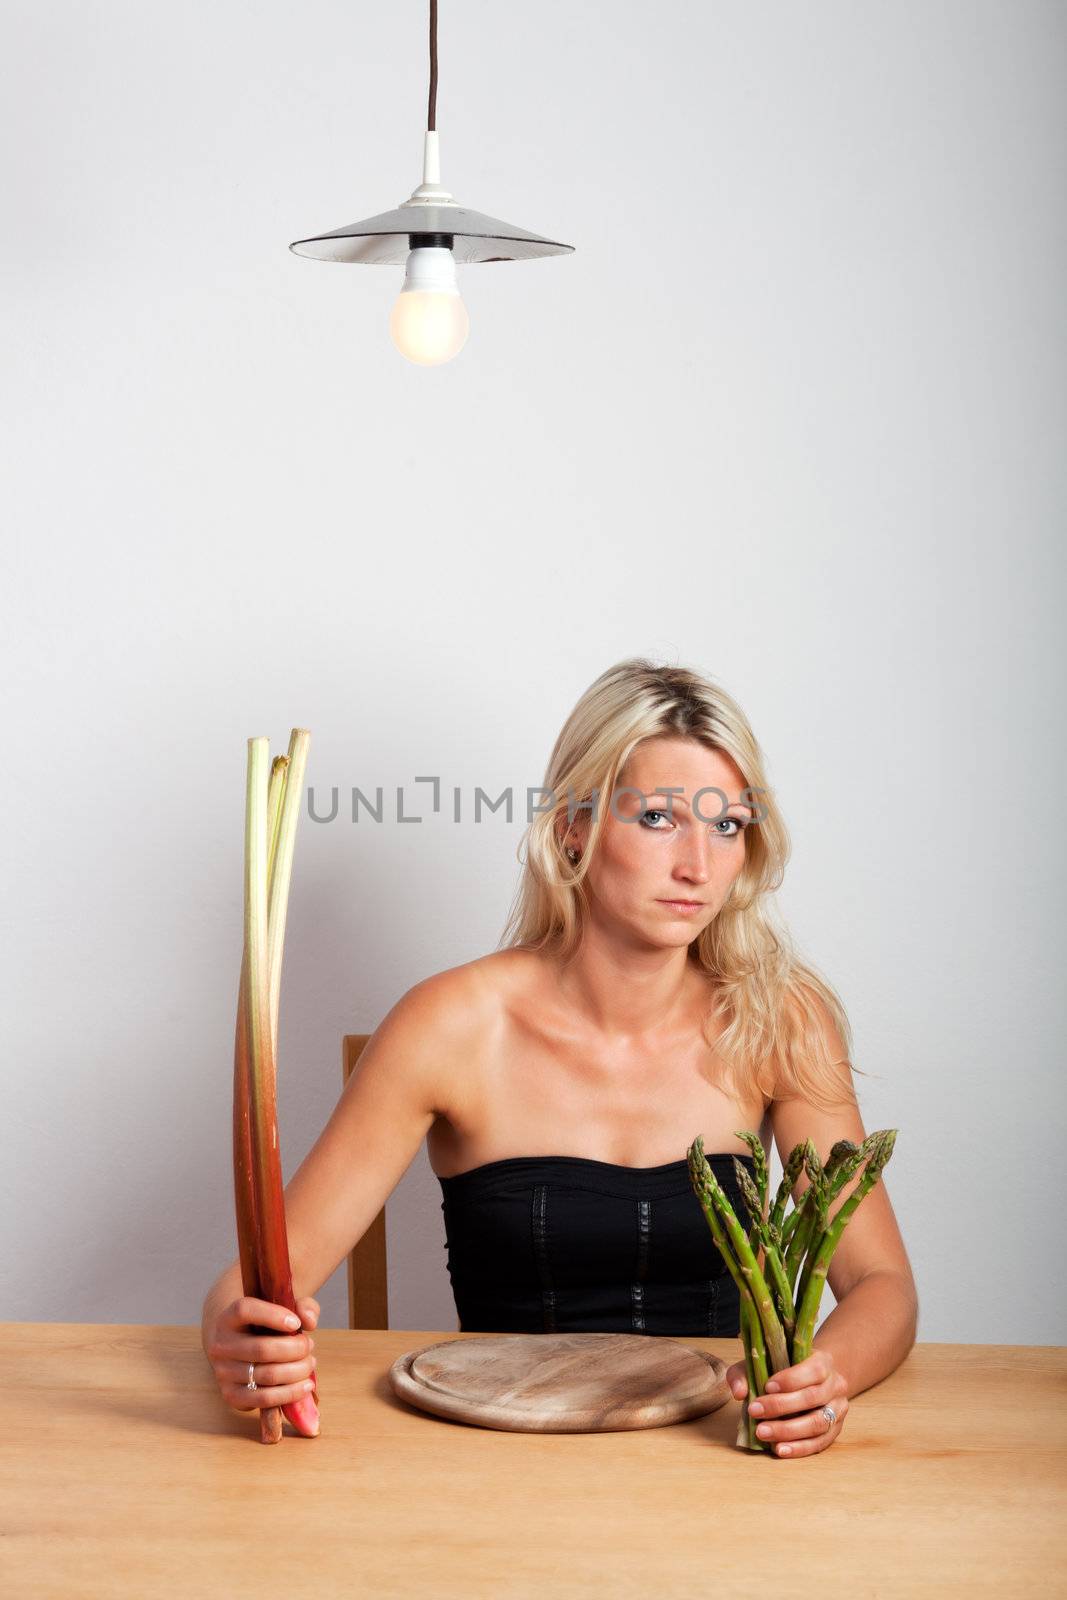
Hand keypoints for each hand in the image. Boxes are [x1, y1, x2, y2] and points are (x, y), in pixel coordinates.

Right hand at [205, 1295, 319, 1418]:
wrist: (235, 1347)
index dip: (273, 1315)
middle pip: (262, 1349)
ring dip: (297, 1371)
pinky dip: (290, 1394)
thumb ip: (302, 1306)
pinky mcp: (231, 1395)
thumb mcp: (280, 1308)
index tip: (296, 1323)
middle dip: (296, 1349)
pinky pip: (264, 1399)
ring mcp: (223, 1373)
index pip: (245, 1311)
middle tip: (309, 1346)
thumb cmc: (263, 1325)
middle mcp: (220, 1345)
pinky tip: (306, 1386)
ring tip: (309, 1364)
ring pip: (267, 1375)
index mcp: (228, 1318)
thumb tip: (310, 1320)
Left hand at [724, 1347, 848, 1457]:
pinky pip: (819, 1443)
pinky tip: (779, 1449)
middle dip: (781, 1407)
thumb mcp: (764, 1362)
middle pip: (812, 1397)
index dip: (791, 1379)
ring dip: (788, 1431)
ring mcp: (838, 1409)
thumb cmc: (785, 1370)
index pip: (813, 1370)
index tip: (766, 1386)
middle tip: (755, 1412)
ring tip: (763, 1433)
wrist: (814, 1381)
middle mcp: (835, 1385)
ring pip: (817, 1423)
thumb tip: (738, 1393)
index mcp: (823, 1361)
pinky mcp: (834, 1431)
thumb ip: (745, 1372)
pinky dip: (799, 1448)